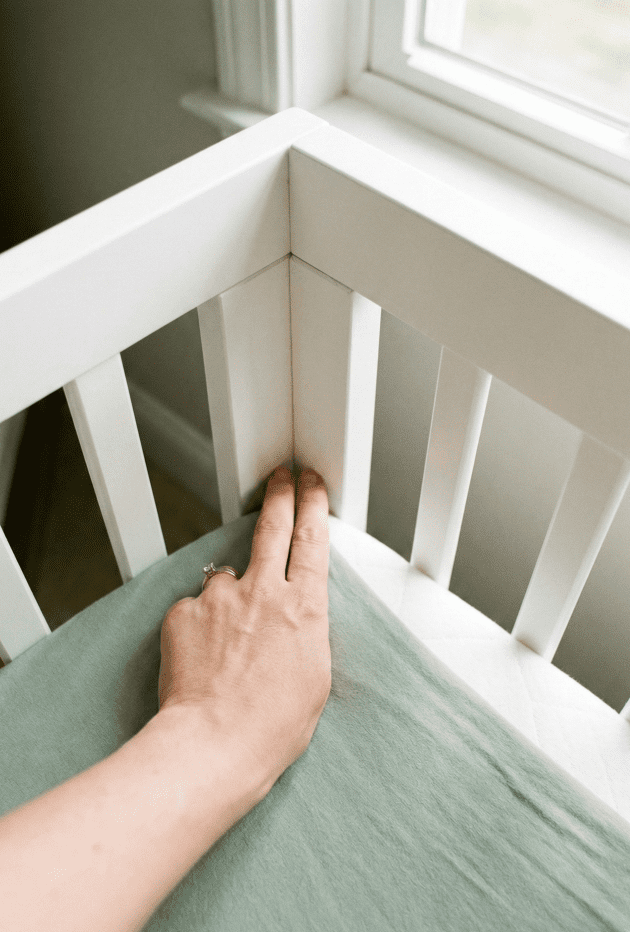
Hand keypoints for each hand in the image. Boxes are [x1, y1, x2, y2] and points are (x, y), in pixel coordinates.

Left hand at [157, 465, 330, 793]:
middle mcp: (263, 591)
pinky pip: (196, 609)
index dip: (312, 506)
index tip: (311, 485)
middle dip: (281, 495)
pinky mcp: (184, 612)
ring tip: (231, 643)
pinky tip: (203, 659)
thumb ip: (305, 630)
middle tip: (282, 477)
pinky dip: (200, 627)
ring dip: (232, 598)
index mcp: (304, 608)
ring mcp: (221, 599)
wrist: (216, 743)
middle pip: (273, 526)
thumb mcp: (316, 676)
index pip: (312, 541)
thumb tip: (295, 615)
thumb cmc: (272, 725)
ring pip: (229, 578)